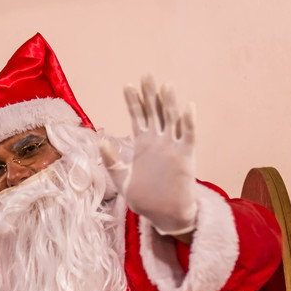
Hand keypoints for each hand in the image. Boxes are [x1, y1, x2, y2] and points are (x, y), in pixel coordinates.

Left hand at [100, 75, 198, 236]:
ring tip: (166, 85)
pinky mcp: (186, 158)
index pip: (138, 118)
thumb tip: (101, 141)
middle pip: (154, 113)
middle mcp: (158, 143)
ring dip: (169, 103)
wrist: (165, 216)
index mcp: (143, 146)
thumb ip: (112, 161)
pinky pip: (189, 137)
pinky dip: (188, 123)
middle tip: (147, 75)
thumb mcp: (122, 181)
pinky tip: (188, 107)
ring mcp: (173, 148)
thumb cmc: (145, 200)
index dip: (133, 102)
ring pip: (171, 120)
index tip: (128, 85)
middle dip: (150, 95)